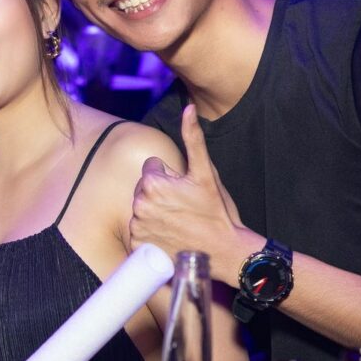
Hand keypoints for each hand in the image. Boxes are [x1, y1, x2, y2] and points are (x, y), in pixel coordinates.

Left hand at [130, 105, 252, 281]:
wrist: (223, 252)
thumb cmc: (216, 212)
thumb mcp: (206, 173)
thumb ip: (193, 138)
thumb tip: (188, 108)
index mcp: (152, 183)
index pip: (151, 167)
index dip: (170, 176)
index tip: (185, 190)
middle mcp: (139, 204)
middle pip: (144, 188)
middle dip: (160, 193)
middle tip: (183, 207)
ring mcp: (137, 227)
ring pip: (142, 208)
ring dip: (155, 212)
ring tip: (178, 222)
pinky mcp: (137, 245)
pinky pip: (139, 230)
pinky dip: (151, 232)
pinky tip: (169, 235)